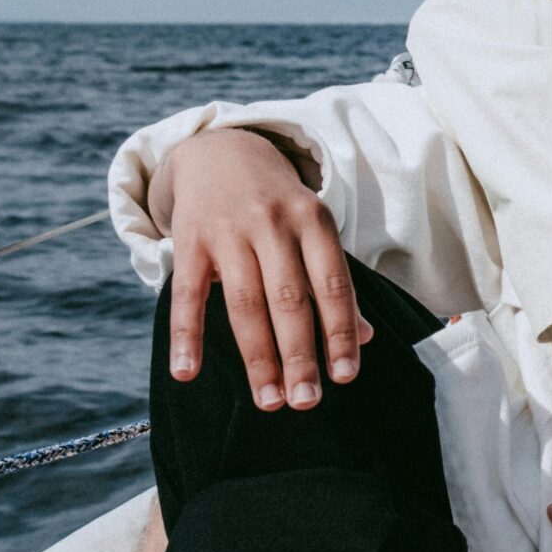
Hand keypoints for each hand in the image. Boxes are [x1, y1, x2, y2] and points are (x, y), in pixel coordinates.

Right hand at [153, 127, 370, 409]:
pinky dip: (186, 335)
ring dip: (257, 357)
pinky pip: (187, 294)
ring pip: (244, 303)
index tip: (345, 377)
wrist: (221, 150)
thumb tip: (365, 338)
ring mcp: (229, 231)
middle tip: (306, 402)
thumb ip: (335, 282)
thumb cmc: (279, 204)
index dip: (340, 332)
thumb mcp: (314, 229)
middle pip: (289, 299)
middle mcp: (273, 223)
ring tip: (268, 401)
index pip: (332, 284)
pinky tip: (187, 373)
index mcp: (314, 221)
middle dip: (299, 355)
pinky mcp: (189, 240)